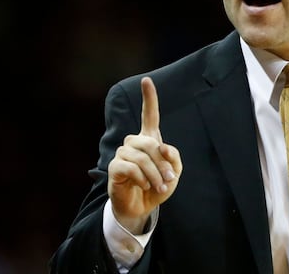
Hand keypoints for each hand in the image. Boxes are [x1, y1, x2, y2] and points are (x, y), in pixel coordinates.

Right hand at [107, 76, 181, 233]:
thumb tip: (162, 146)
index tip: (147, 81)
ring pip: (140, 156)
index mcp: (149, 140)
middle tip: (170, 178)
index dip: (148, 98)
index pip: (149, 115)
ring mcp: (122, 154)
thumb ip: (173, 158)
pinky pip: (130, 167)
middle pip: (149, 142)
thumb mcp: (174, 173)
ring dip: (154, 173)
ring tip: (160, 186)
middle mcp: (133, 143)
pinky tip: (144, 186)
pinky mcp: (114, 167)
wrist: (142, 207)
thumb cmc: (158, 187)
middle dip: (162, 162)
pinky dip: (141, 178)